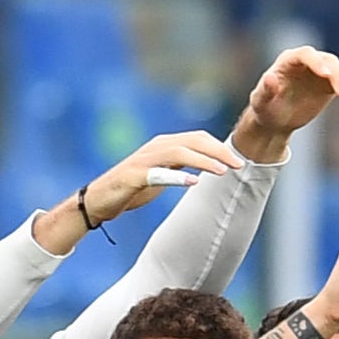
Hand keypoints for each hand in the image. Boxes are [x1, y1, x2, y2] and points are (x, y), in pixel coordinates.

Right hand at [83, 131, 246, 222]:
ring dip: (203, 160)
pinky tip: (193, 182)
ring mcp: (144, 160)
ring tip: (222, 171)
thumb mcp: (162, 174)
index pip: (198, 138)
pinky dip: (176, 177)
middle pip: (192, 141)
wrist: (99, 200)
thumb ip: (180, 166)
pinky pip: (158, 174)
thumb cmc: (132, 188)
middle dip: (218, 151)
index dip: (219, 147)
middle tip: (239, 164)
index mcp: (164, 145)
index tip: (238, 161)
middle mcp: (155, 147)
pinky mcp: (133, 176)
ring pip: (178, 152)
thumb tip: (205, 166)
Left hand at [240, 45, 338, 149]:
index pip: (307, 55)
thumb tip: (270, 78)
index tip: (327, 75)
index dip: (317, 62)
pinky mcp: (333, 85)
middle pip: (330, 61)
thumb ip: (265, 90)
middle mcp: (309, 63)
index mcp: (290, 60)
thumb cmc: (265, 109)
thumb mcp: (261, 102)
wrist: (276, 119)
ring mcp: (323, 73)